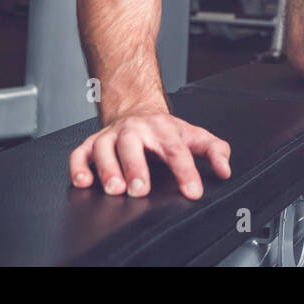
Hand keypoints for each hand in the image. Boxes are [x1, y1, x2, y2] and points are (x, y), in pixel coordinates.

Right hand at [69, 111, 231, 198]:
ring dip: (107, 168)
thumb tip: (225, 170)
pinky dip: (78, 167)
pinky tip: (83, 182)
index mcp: (163, 129)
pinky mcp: (92, 143)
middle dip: (136, 167)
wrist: (138, 111)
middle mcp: (135, 130)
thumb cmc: (166, 132)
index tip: (192, 191)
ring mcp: (111, 136)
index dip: (185, 171)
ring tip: (114, 189)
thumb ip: (214, 151)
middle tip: (140, 190)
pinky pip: (79, 153)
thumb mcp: (194, 137)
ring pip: (104, 148)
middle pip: (133, 145)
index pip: (176, 150)